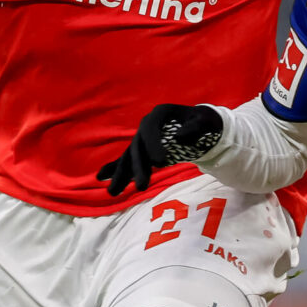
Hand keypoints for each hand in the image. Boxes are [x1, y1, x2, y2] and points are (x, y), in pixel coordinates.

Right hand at [100, 103, 223, 199]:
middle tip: (142, 187)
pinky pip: (126, 159)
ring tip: (113, 193)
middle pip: (138, 147)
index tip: (161, 163)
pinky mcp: (142, 149)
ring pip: (129, 156)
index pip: (151, 128)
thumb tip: (180, 136)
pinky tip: (100, 178)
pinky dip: (114, 168)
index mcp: (160, 113)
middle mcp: (147, 124)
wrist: (200, 123)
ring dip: (121, 174)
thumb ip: (195, 127)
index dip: (153, 145)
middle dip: (138, 168)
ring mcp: (142, 138)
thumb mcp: (205, 121)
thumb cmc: (205, 122)